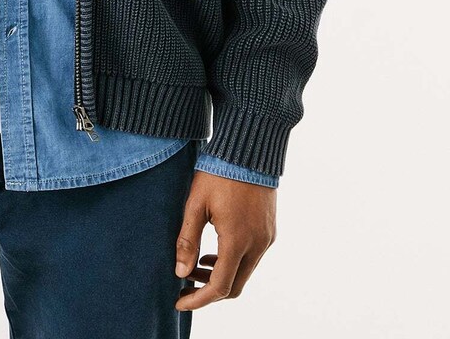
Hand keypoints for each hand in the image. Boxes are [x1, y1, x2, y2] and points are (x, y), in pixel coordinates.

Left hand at [174, 170, 276, 312]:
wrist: (249, 149)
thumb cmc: (219, 172)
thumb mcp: (196, 203)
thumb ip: (187, 240)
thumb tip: (180, 273)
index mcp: (237, 240)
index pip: (219, 287)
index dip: (198, 299)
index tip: (179, 301)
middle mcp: (257, 244)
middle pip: (234, 286)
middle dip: (208, 290)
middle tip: (184, 284)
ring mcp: (266, 238)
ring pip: (244, 273)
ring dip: (220, 275)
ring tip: (194, 264)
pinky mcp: (269, 230)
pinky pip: (252, 258)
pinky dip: (233, 262)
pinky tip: (213, 251)